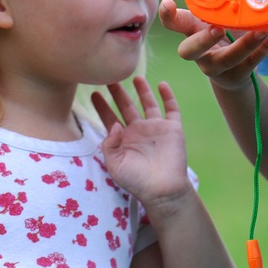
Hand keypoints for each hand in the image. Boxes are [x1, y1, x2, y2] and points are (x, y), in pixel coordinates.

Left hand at [92, 77, 191, 208]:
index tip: (94, 93)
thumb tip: (114, 124)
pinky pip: (171, 109)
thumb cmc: (137, 181)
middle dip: (118, 93)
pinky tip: (162, 85)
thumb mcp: (115, 165)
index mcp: (123, 139)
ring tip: (136, 77)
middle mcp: (139, 131)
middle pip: (127, 106)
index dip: (102, 106)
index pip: (110, 118)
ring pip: (148, 104)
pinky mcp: (173, 128)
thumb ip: (109, 145)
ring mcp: (156, 128)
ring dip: (142, 90)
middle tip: (109, 78)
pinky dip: (168, 96)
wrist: (163, 190)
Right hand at [157, 0, 267, 90]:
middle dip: (203, 40)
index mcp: (191, 32)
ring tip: (262, 30)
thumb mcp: (214, 19)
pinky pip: (252, 62)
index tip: (168, 3)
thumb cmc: (222, 36)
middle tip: (217, 28)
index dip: (168, 16)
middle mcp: (199, 53)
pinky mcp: (238, 75)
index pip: (173, 24)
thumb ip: (215, 1)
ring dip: (246, 44)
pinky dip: (265, 48)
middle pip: (190, 51)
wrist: (234, 72)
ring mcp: (218, 67)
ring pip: (228, 59)